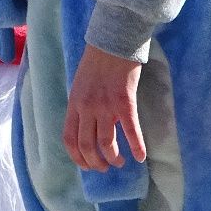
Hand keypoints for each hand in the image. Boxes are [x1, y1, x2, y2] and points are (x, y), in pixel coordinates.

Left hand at [63, 45, 146, 171]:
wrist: (113, 42)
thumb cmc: (97, 62)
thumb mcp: (80, 85)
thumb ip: (81, 106)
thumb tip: (86, 125)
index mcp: (74, 104)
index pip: (70, 139)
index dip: (77, 158)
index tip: (87, 165)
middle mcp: (87, 108)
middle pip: (87, 146)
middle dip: (95, 163)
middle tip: (104, 168)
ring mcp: (105, 106)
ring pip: (106, 143)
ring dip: (113, 158)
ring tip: (119, 162)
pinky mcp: (125, 103)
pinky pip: (131, 131)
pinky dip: (137, 146)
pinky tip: (140, 157)